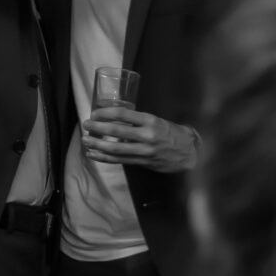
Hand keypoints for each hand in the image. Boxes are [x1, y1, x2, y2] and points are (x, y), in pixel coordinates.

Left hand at [83, 108, 199, 173]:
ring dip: (97, 145)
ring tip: (85, 141)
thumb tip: (113, 117)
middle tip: (85, 125)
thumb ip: (138, 120)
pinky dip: (104, 158)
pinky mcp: (143, 163)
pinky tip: (93, 154)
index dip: (105, 113)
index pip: (123, 114)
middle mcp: (147, 136)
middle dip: (97, 128)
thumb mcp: (157, 120)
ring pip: (115, 149)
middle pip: (116, 132)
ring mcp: (144, 152)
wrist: (190, 153)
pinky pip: (120, 161)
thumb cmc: (172, 133)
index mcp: (150, 121)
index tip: (94, 113)